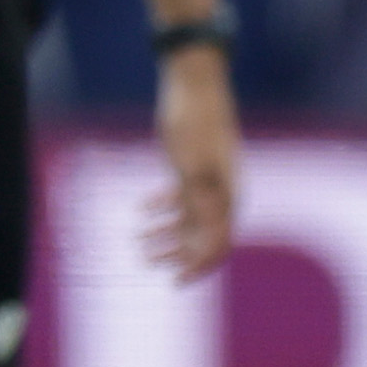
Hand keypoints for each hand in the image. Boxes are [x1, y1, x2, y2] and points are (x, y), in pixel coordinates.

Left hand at [144, 45, 237, 281]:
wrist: (195, 83)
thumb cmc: (193, 123)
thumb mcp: (192, 167)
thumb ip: (202, 205)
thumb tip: (214, 240)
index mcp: (228, 195)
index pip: (220, 244)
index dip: (199, 266)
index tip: (175, 282)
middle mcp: (224, 190)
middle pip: (205, 235)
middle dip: (178, 253)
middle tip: (148, 262)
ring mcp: (211, 177)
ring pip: (192, 217)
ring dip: (167, 233)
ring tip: (138, 242)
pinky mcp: (197, 163)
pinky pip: (183, 195)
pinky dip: (164, 207)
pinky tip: (142, 209)